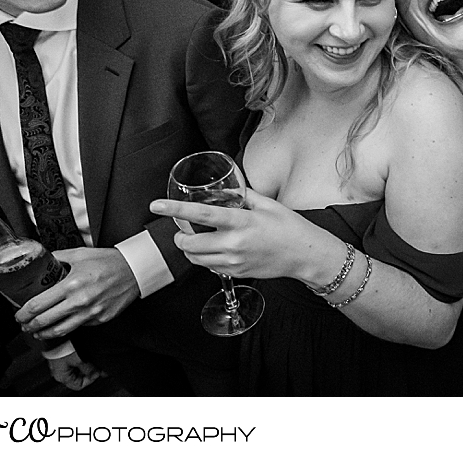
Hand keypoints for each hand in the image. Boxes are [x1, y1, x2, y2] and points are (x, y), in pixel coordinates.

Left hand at [15, 247, 139, 339]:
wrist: (135, 270)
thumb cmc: (109, 261)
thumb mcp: (81, 254)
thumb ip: (59, 257)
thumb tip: (43, 258)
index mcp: (71, 284)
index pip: (39, 305)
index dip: (24, 313)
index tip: (18, 315)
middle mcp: (79, 302)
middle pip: (45, 322)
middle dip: (30, 326)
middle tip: (24, 325)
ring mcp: (90, 313)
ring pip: (60, 331)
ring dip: (45, 333)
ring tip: (38, 332)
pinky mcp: (100, 320)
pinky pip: (79, 327)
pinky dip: (67, 328)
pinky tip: (62, 325)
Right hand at [46, 350, 104, 390]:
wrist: (55, 331)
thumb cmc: (63, 346)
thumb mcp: (79, 359)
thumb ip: (88, 369)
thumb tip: (96, 375)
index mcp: (62, 377)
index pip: (79, 385)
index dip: (90, 380)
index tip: (98, 372)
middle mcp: (59, 372)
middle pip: (78, 377)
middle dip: (89, 371)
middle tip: (99, 365)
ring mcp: (60, 363)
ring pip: (77, 368)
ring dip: (86, 364)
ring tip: (94, 358)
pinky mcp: (61, 355)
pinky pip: (73, 360)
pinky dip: (81, 358)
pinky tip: (87, 352)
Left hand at [150, 188, 321, 280]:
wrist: (305, 255)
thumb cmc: (290, 227)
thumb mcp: (267, 204)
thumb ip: (243, 195)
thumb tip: (227, 188)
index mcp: (241, 221)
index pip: (200, 214)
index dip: (175, 209)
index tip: (157, 205)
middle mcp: (234, 244)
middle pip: (190, 243)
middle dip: (180, 236)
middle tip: (182, 229)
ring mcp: (234, 262)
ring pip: (196, 259)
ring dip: (190, 249)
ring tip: (198, 239)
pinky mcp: (236, 273)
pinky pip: (210, 268)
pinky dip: (206, 259)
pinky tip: (217, 249)